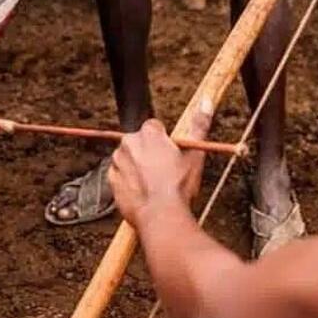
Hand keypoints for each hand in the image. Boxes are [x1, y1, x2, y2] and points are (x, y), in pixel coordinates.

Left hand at [108, 106, 210, 228]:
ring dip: (139, 166)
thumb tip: (206, 102)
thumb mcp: (195, 154)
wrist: (161, 215)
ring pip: (129, 158)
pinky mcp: (111, 180)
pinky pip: (120, 175)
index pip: (154, 127)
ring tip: (155, 183)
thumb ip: (199, 125)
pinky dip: (129, 181)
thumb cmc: (178, 186)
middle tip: (165, 170)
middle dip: (150, 152)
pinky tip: (144, 191)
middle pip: (140, 142)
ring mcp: (118, 162)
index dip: (165, 141)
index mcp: (148, 134)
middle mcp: (129, 143)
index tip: (171, 153)